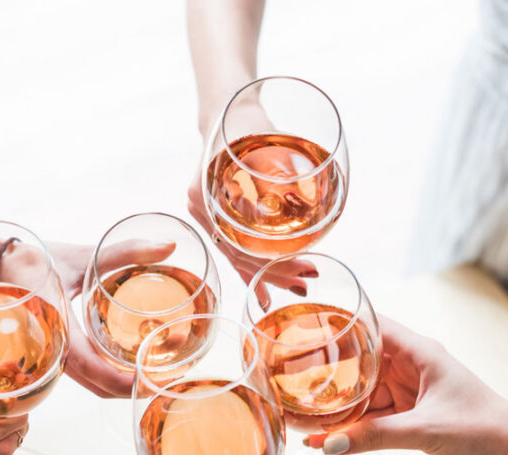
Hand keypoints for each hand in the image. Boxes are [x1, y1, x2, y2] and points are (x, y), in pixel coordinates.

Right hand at [48, 239, 174, 397]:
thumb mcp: (81, 256)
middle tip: (169, 373)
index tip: (156, 379)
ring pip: (93, 384)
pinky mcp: (53, 354)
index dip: (128, 382)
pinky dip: (109, 374)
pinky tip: (129, 359)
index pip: (96, 371)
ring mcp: (52, 359)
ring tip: (156, 367)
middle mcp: (54, 354)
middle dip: (135, 386)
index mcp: (59, 333)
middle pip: (100, 388)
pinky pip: (84, 374)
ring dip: (123, 382)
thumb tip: (169, 245)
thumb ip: (125, 251)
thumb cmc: (29, 260)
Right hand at [187, 99, 315, 307]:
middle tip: (306, 282)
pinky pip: (234, 249)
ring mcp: (206, 216)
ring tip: (298, 287)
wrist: (226, 109)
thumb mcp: (262, 138)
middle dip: (275, 272)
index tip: (303, 265)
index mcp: (205, 195)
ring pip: (237, 255)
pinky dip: (252, 269)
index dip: (272, 259)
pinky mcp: (217, 217)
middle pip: (238, 254)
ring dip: (268, 273)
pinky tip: (265, 293)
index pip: (239, 241)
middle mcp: (201, 210)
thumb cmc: (244, 119)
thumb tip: (303, 193)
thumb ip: (276, 166)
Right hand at [304, 318, 507, 454]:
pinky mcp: (410, 413)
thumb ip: (375, 437)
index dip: (339, 324)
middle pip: (360, 359)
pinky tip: (326, 436)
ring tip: (302, 409)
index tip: (306, 327)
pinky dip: (353, 424)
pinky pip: (373, 414)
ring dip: (338, 401)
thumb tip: (329, 445)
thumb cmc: (482, 427)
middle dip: (329, 368)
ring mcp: (409, 389)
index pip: (371, 325)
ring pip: (363, 389)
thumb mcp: (425, 431)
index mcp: (419, 352)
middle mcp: (411, 365)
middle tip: (291, 374)